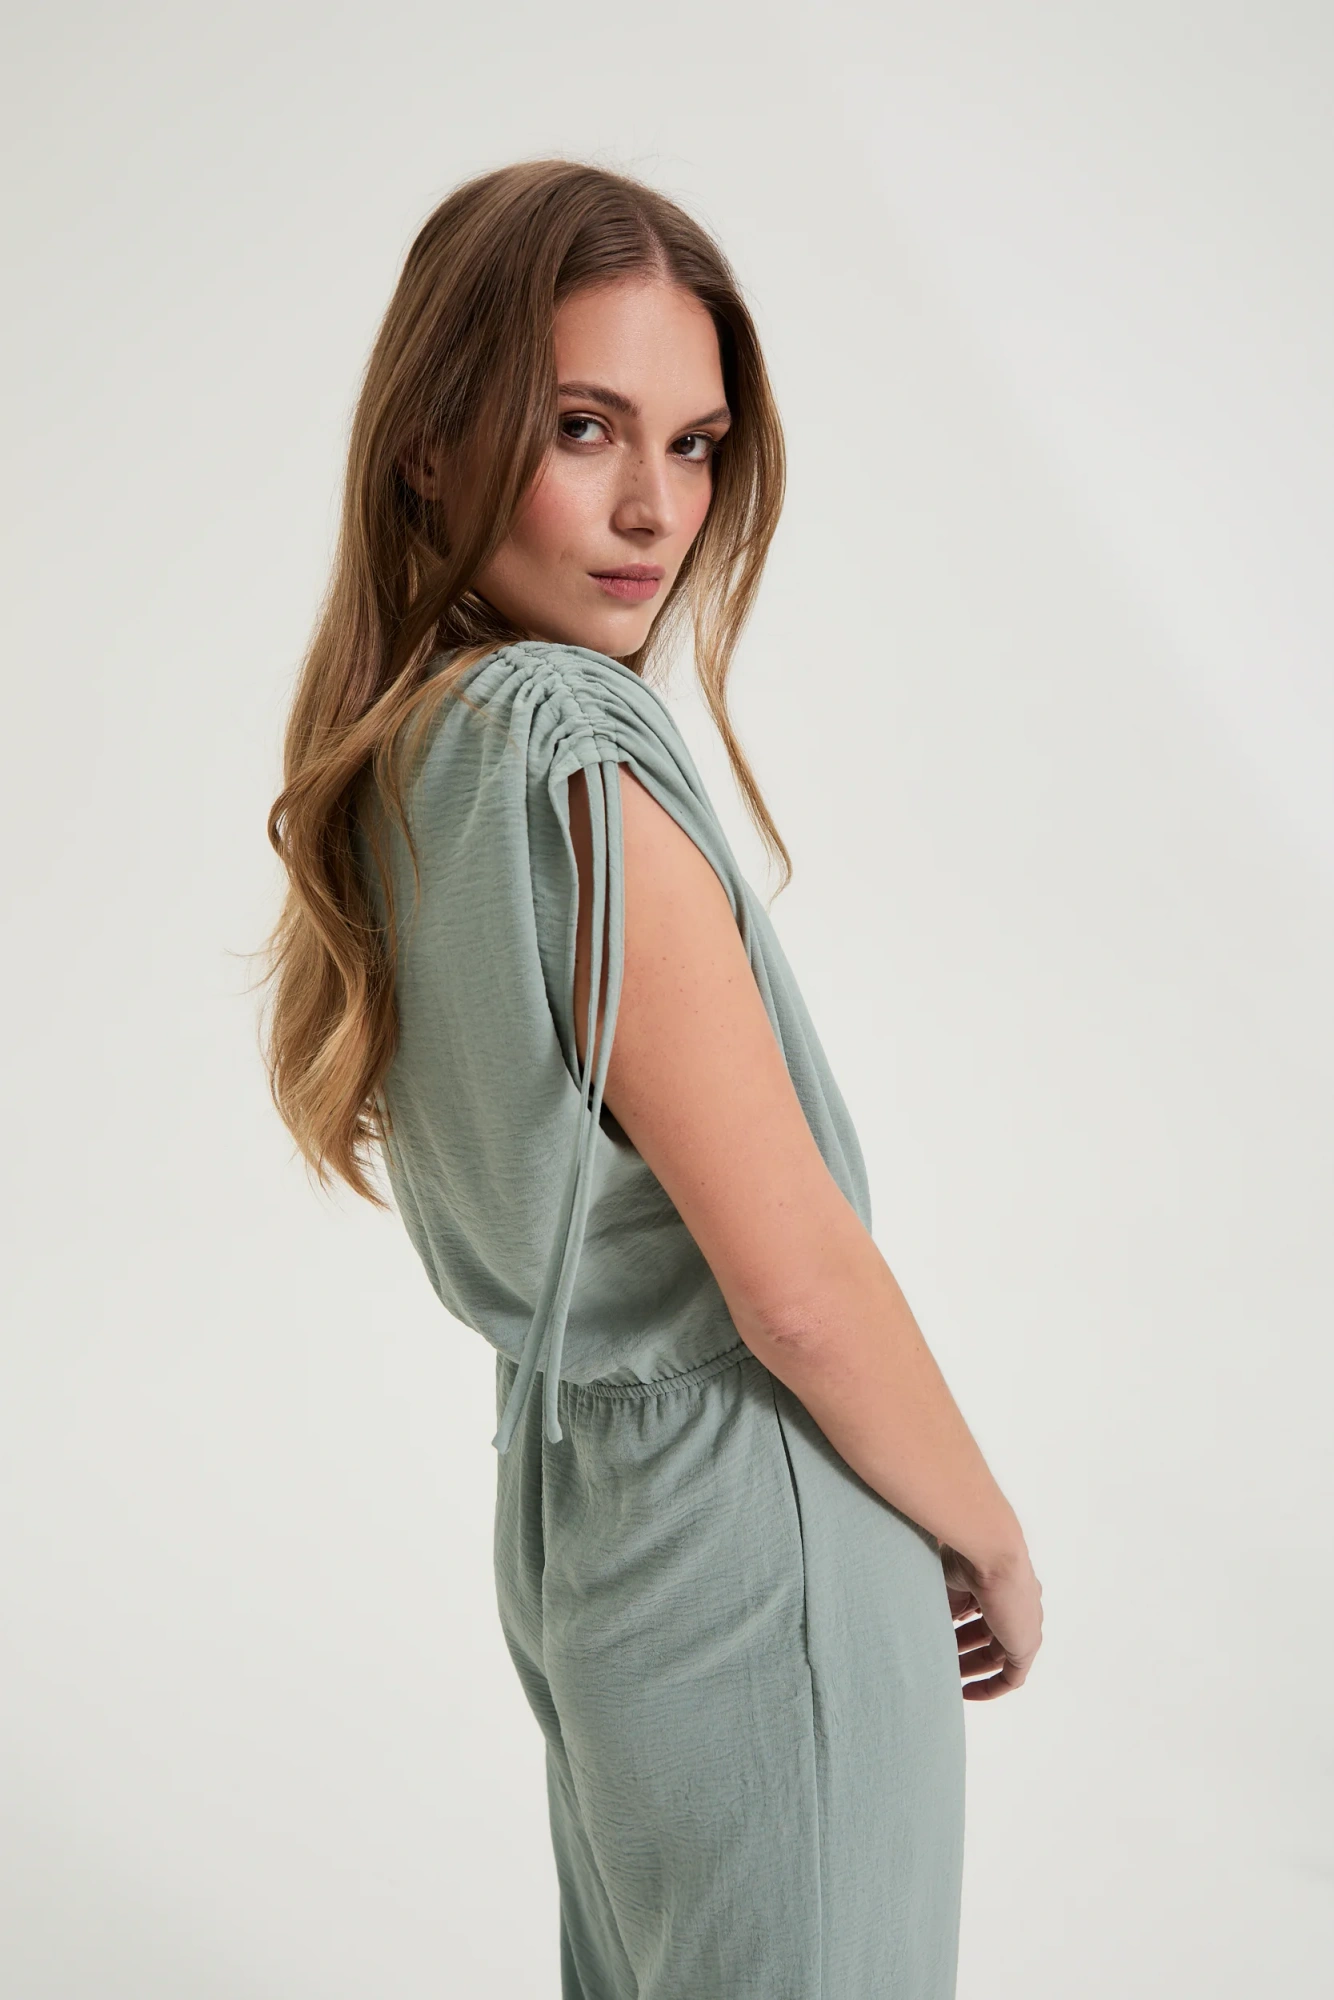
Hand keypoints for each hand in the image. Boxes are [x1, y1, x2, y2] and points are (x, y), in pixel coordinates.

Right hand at [939, 1542, 1042, 1700]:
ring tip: (944, 1675)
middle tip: (938, 1660)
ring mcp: (1025, 1624)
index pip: (980, 1611)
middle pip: (989, 1635)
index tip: (938, 1636)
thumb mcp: (948, 1580)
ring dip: (970, 1666)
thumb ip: (946, 1603)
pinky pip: (1011, 1676)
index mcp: (1000, 1582)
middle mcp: (1017, 1603)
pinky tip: (966, 1692)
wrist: (992, 1549)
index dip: (958, 1625)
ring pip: (997, 1654)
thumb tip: (935, 1625)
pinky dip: (990, 1687)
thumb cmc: (966, 1553)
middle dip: (962, 1649)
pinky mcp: (1026, 1644)